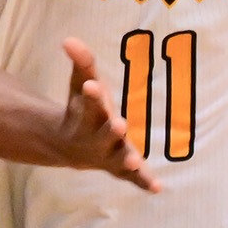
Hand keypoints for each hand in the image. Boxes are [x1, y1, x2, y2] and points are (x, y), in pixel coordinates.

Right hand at [60, 38, 159, 192]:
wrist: (71, 146)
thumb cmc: (82, 109)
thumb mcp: (80, 83)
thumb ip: (81, 62)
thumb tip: (69, 39)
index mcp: (88, 115)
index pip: (91, 103)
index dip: (92, 94)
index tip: (93, 84)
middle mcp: (97, 138)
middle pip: (104, 135)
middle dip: (111, 130)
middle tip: (120, 124)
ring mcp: (109, 155)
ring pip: (118, 160)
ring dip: (127, 160)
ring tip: (136, 161)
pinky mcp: (122, 169)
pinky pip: (132, 178)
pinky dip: (143, 182)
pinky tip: (158, 188)